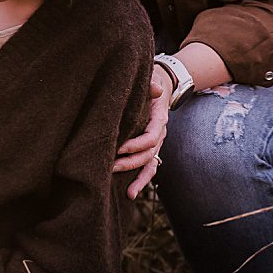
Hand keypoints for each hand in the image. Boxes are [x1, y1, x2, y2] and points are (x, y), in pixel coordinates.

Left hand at [113, 67, 171, 198]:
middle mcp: (160, 134)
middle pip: (149, 154)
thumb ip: (152, 84)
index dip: (136, 144)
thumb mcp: (153, 80)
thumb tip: (156, 89)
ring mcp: (156, 143)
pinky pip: (149, 167)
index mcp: (159, 119)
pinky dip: (142, 180)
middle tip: (111, 167)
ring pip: (151, 164)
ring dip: (139, 178)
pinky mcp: (150, 148)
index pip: (151, 137)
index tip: (118, 148)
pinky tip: (131, 193)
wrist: (161, 86)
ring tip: (128, 193)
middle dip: (131, 162)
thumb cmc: (151, 83)